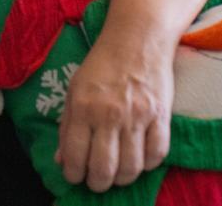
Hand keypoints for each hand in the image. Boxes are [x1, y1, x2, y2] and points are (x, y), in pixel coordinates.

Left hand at [55, 34, 173, 192]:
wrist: (137, 39)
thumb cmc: (102, 64)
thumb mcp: (75, 90)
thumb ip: (67, 125)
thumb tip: (61, 159)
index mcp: (83, 108)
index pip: (75, 155)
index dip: (73, 173)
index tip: (75, 175)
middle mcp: (109, 115)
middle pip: (104, 168)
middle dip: (98, 183)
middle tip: (96, 182)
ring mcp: (137, 117)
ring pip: (131, 167)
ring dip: (123, 179)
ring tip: (118, 175)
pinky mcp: (161, 115)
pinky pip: (157, 154)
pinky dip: (148, 165)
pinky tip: (140, 161)